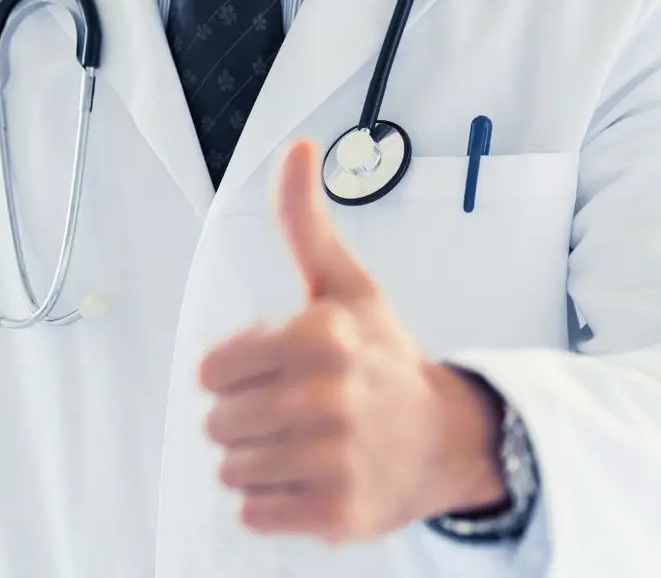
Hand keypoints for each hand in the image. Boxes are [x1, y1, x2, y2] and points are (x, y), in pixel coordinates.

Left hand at [197, 141, 508, 542]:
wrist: (447, 441)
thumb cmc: (383, 361)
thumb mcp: (346, 287)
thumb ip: (304, 223)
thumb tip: (296, 148)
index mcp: (322, 336)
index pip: (213, 369)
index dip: (234, 373)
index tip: (273, 371)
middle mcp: (330, 397)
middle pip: (217, 423)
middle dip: (244, 420)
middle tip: (292, 413)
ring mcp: (336, 459)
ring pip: (232, 469)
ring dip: (256, 462)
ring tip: (302, 446)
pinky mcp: (337, 513)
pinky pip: (255, 513)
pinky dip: (273, 504)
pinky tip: (310, 478)